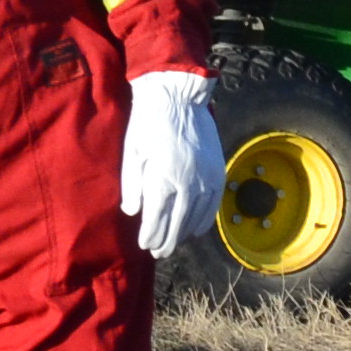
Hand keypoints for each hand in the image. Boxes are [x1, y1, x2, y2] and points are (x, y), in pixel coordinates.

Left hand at [117, 70, 222, 260]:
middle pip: (177, 222)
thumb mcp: (132, 151)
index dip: (151, 235)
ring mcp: (206, 178)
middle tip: (159, 253)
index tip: (144, 246)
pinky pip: (213, 204)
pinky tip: (196, 230)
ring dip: (184, 234)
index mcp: (162, 178)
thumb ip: (132, 184)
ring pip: (196, 216)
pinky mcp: (218, 171)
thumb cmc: (148, 122)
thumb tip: (133, 212)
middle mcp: (187, 182)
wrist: (178, 97)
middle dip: (166, 241)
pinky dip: (204, 220)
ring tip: (174, 245)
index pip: (157, 217)